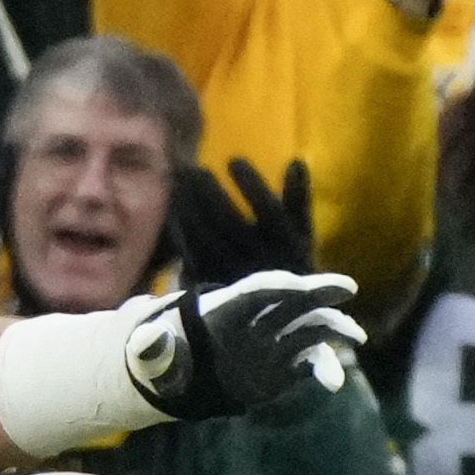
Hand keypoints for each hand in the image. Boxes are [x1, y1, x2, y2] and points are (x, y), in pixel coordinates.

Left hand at [123, 269, 364, 421]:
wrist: (183, 372)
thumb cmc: (166, 353)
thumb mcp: (152, 351)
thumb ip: (153, 347)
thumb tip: (147, 342)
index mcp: (224, 307)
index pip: (255, 290)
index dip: (277, 285)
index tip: (297, 285)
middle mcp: (255, 319)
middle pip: (291, 300)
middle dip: (317, 291)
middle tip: (346, 288)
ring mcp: (273, 340)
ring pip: (308, 329)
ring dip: (332, 330)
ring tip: (354, 337)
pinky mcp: (283, 363)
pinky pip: (309, 362)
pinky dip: (323, 368)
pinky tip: (332, 382)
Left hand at [171, 157, 313, 283]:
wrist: (273, 315)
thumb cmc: (288, 263)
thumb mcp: (301, 233)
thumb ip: (298, 199)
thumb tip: (296, 161)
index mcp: (288, 248)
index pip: (270, 212)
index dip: (252, 185)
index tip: (234, 159)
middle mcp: (259, 262)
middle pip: (229, 222)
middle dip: (208, 192)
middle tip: (192, 167)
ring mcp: (232, 275)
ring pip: (204, 236)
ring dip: (188, 205)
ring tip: (178, 180)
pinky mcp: (209, 285)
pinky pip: (189, 252)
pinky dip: (180, 226)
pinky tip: (172, 206)